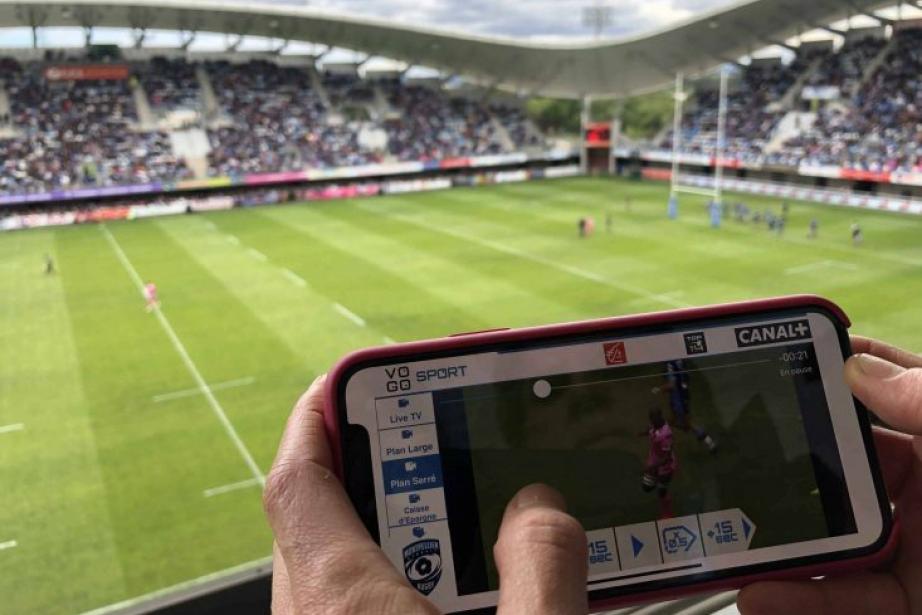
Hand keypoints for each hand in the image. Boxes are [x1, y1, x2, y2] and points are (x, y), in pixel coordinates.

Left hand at [264, 375, 588, 614]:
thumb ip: (541, 569)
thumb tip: (540, 505)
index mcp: (342, 600)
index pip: (300, 480)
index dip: (316, 419)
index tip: (341, 381)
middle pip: (319, 516)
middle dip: (370, 472)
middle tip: (421, 449)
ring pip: (333, 566)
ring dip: (383, 532)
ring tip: (447, 519)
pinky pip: (348, 606)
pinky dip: (387, 581)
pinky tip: (444, 593)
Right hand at [738, 336, 921, 614]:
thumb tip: (858, 367)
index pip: (884, 390)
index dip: (832, 369)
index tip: (775, 356)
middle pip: (839, 466)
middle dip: (783, 461)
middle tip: (728, 451)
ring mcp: (913, 549)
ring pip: (830, 540)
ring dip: (776, 541)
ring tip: (724, 535)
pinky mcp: (907, 604)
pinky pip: (845, 602)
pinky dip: (800, 601)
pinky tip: (760, 596)